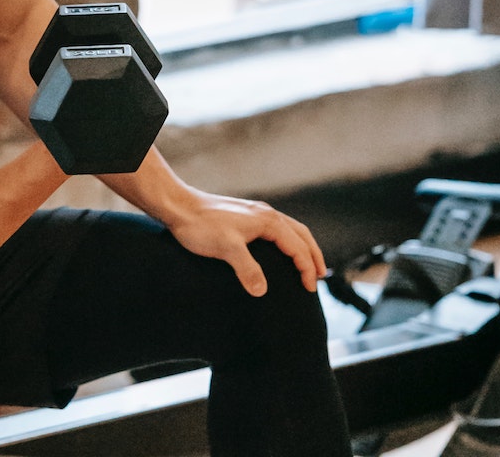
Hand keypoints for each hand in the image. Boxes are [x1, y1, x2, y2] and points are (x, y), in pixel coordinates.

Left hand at [166, 189, 326, 296]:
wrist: (179, 207)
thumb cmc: (201, 225)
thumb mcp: (226, 248)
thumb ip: (247, 268)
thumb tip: (262, 291)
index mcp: (268, 221)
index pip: (297, 246)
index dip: (306, 268)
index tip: (310, 289)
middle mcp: (266, 214)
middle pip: (301, 234)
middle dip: (313, 256)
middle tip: (320, 277)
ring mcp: (256, 214)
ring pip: (290, 230)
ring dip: (302, 247)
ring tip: (307, 265)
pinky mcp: (245, 217)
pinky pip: (276, 229)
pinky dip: (287, 242)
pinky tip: (279, 252)